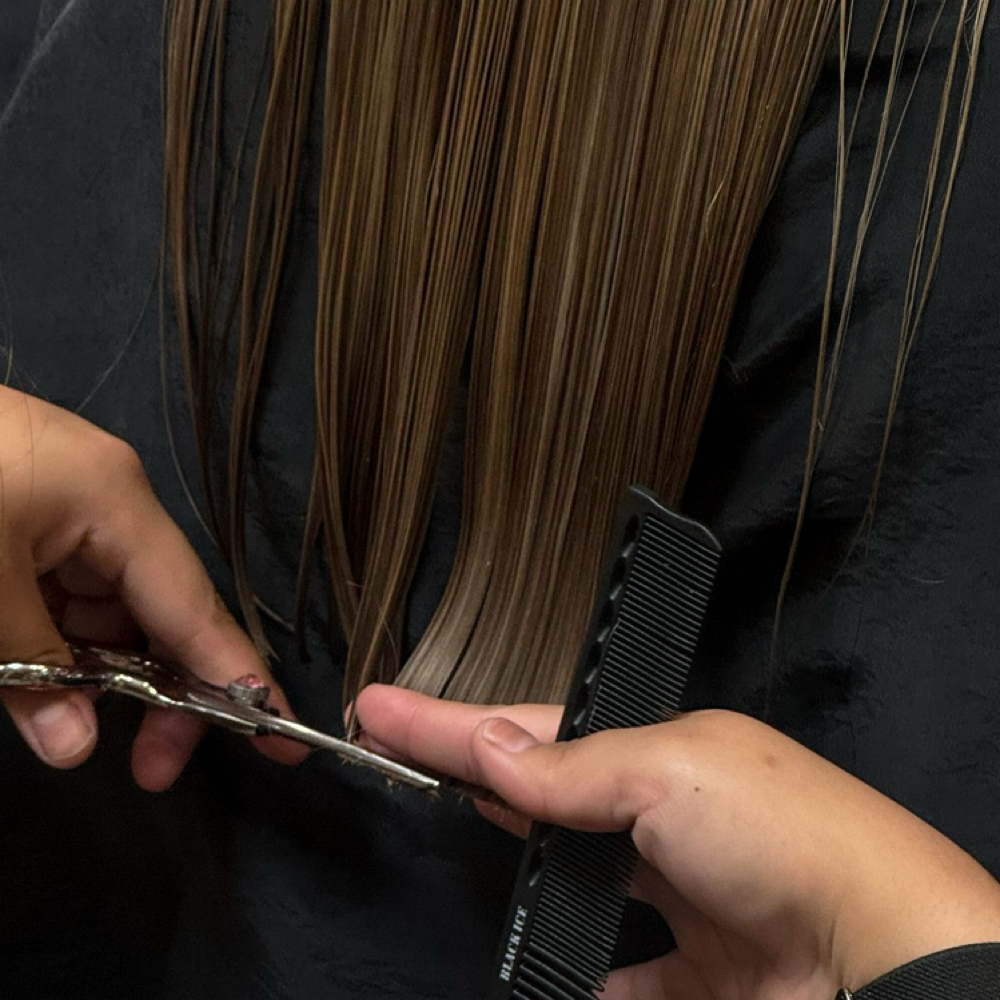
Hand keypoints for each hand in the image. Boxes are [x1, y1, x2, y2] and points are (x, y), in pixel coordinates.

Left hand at [0, 386, 304, 788]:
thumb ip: (30, 671)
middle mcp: (106, 499)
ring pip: (106, 606)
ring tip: (65, 720)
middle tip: (151, 770)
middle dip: (158, 690)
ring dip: (93, 670)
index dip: (234, 676)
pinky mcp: (25, 510)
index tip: (279, 737)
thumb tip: (76, 750)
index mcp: (112, 500)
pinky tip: (35, 676)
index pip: (190, 604)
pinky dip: (54, 640)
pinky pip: (61, 590)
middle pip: (157, 609)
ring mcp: (63, 502)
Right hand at [356, 686, 999, 997]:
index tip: (379, 708)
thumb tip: (487, 746)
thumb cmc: (783, 834)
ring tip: (477, 845)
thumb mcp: (666, 773)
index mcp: (658, 751)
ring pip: (585, 879)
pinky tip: (574, 982)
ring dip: (535, 877)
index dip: (449, 724)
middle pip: (549, 795)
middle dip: (480, 776)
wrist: (880, 951)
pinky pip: (635, 975)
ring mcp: (686, 890)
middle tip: (409, 756)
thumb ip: (571, 770)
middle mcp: (669, 813)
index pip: (530, 731)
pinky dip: (599, 978)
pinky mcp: (705, 969)